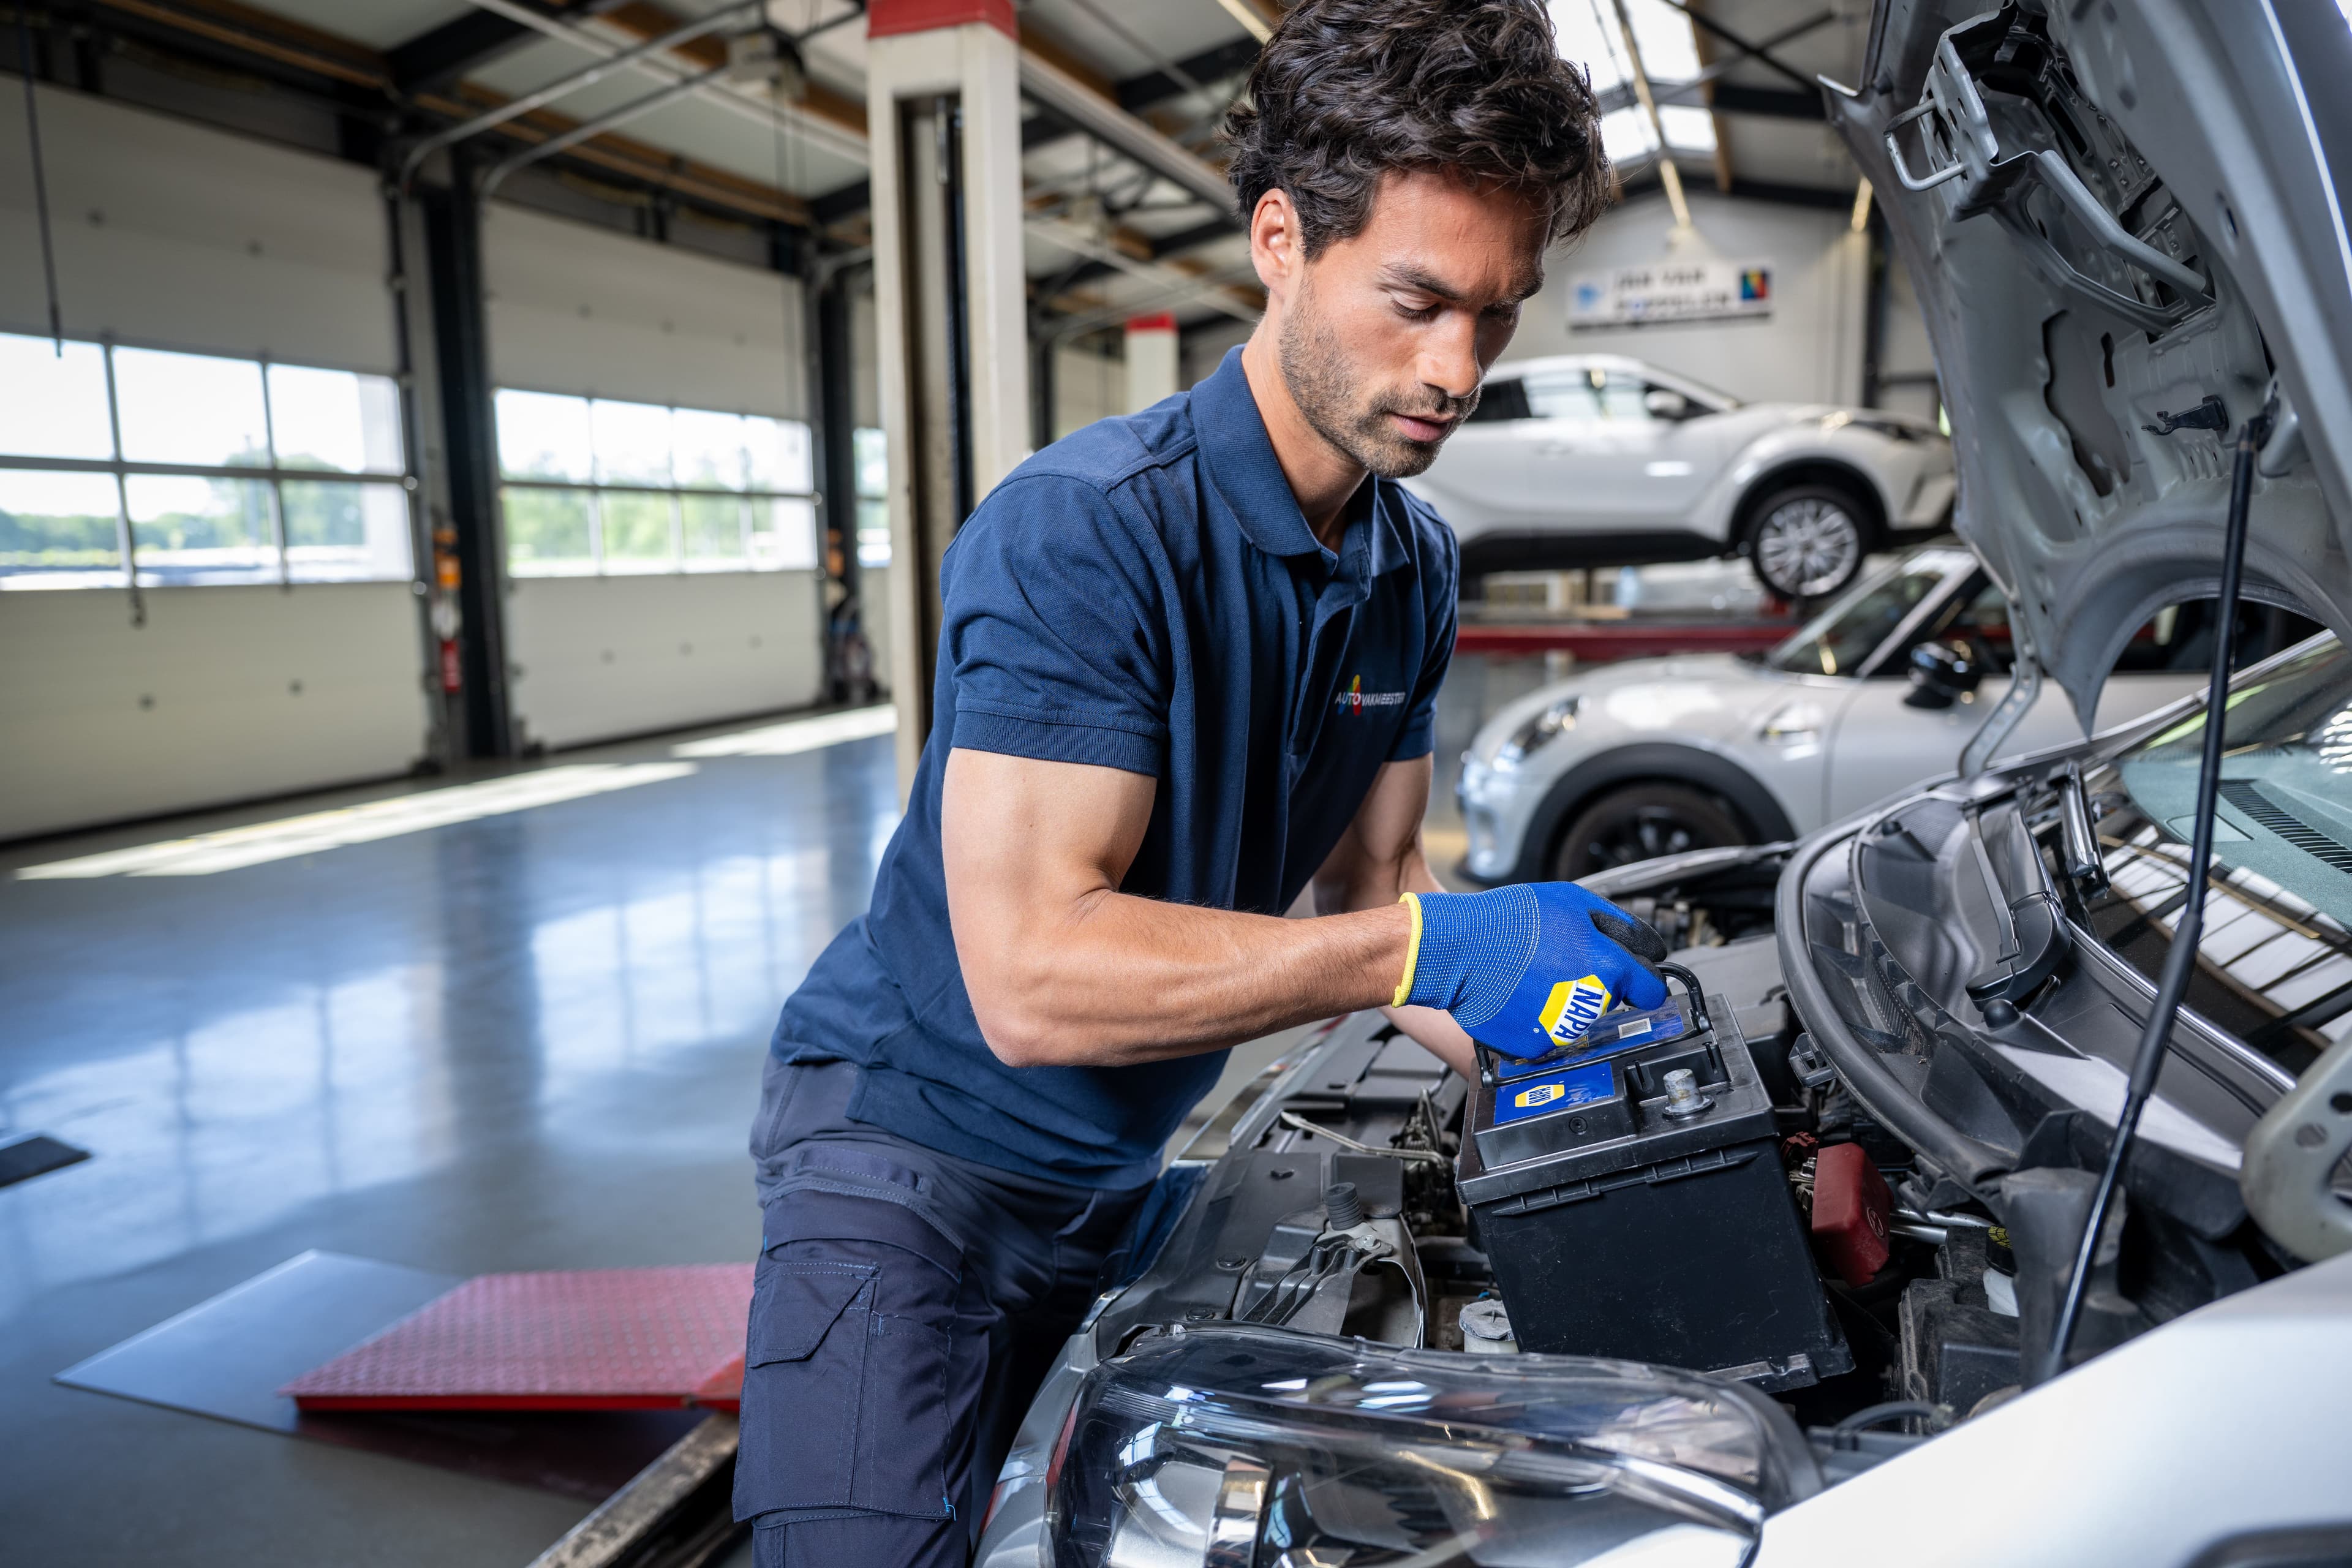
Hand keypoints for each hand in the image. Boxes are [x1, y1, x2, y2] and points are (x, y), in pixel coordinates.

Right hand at [1395, 883, 1668, 1058]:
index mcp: (1609, 967)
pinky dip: (1539, 1018)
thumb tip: (1650, 947)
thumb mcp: (1573, 900)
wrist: (1457, 951)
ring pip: (1581, 1017)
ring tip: (1535, 974)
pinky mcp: (1536, 1046)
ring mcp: (1564, 1029)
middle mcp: (1592, 1004)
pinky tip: (1521, 994)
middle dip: (1597, 981)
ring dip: (1567, 1000)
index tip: (1636, 977)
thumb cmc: (1510, 921)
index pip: (1653, 989)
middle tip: (1563, 960)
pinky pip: (1549, 1032)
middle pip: (1613, 999)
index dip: (1645, 979)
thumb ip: (1620, 925)